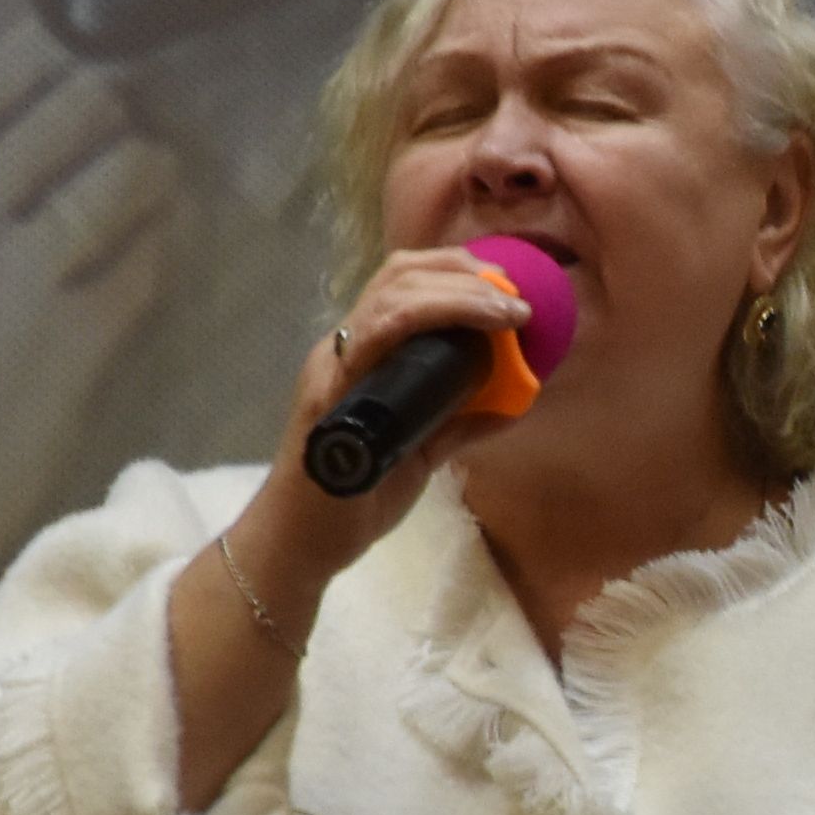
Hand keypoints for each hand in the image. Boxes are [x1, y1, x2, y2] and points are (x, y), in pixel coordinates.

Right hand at [0, 8, 182, 602]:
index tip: (89, 90)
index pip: (24, 57)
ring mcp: (21, 273)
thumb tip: (29, 95)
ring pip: (134, 173)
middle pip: (93, 101)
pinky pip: (148, 264)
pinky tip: (138, 270)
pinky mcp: (71, 341)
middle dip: (124, 121)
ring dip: (154, 185)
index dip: (76, 64)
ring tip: (147, 204)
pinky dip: (155, 258)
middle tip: (128, 149)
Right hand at [236, 238, 539, 596]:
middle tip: (513, 295)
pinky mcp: (330, 397)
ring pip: (390, 301)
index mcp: (360, 356)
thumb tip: (511, 405)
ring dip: (455, 295)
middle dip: (461, 273)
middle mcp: (342, 351)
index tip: (503, 284)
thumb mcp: (418, 453)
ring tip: (505, 312)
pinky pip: (376, 342)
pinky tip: (475, 339)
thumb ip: (457, 424)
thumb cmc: (353, 500)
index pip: (398, 285)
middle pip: (396, 277)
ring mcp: (333, 370)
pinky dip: (432, 327)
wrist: (302, 544)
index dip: (452, 270)